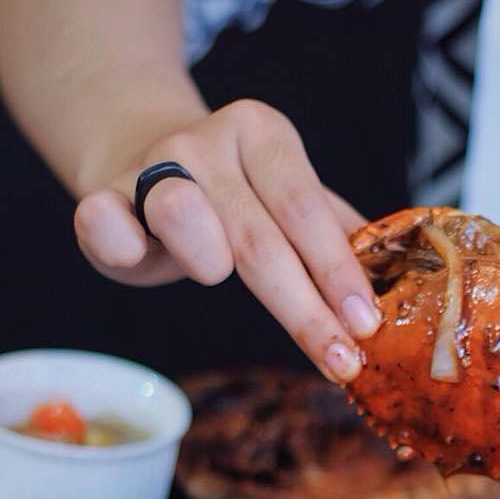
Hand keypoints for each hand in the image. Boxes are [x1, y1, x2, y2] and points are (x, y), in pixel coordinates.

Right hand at [72, 100, 377, 381]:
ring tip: (223, 283)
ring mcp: (151, 167)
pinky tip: (138, 258)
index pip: (308, 212)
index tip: (367, 326)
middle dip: (305, 309)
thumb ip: (336, 234)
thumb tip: (399, 289)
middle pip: (260, 236)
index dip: (338, 272)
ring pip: (183, 213)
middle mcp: (206, 144)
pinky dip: (115, 236)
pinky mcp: (101, 197)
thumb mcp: (290, 199)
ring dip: (211, 257)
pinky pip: (102, 218)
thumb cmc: (236, 193)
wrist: (143, 152)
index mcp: (264, 137)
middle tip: (340, 360)